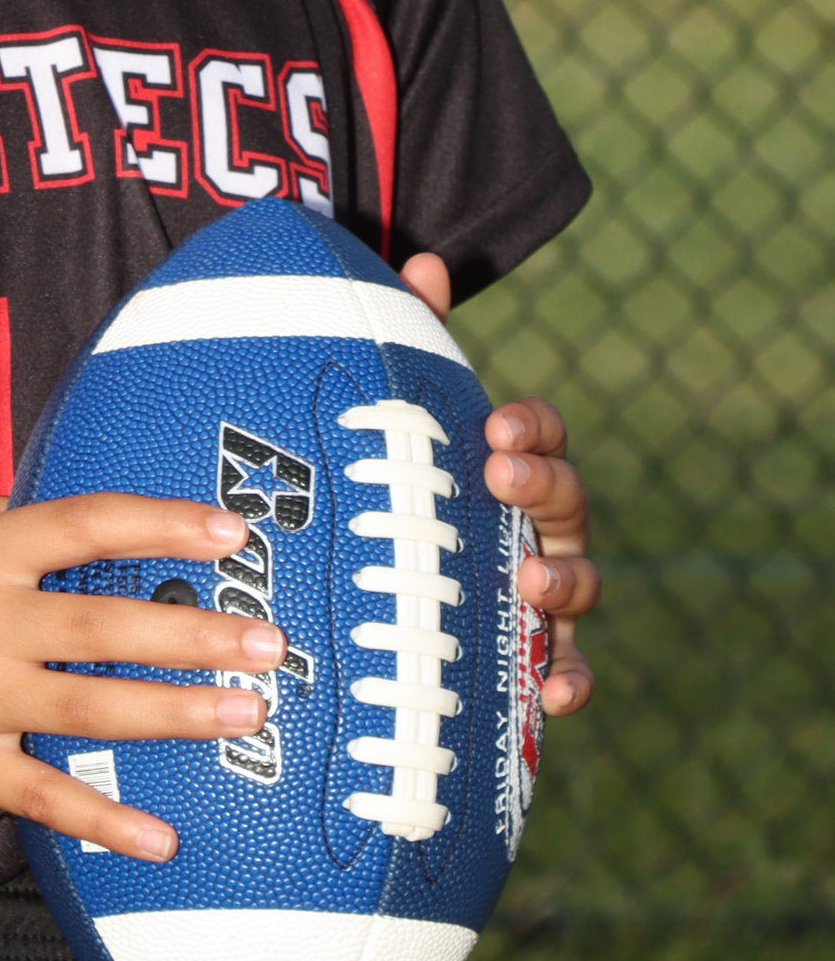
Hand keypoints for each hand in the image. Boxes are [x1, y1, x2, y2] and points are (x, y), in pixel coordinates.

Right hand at [0, 491, 282, 862]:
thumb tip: (29, 512)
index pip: (83, 526)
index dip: (160, 524)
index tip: (226, 531)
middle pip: (109, 623)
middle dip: (198, 631)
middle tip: (270, 640)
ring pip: (92, 707)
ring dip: (176, 713)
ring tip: (244, 714)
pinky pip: (39, 797)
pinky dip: (101, 820)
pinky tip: (158, 838)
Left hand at [401, 252, 598, 718]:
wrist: (382, 577)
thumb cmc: (402, 481)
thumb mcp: (399, 417)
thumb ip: (412, 340)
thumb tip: (424, 263)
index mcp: (513, 461)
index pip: (541, 432)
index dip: (530, 426)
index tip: (495, 426)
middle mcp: (539, 524)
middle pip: (566, 501)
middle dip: (540, 486)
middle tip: (499, 477)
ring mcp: (542, 590)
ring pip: (577, 584)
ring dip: (563, 581)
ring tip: (530, 579)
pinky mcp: (530, 658)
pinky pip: (564, 670)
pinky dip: (570, 682)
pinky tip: (555, 697)